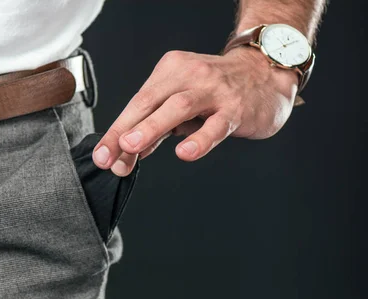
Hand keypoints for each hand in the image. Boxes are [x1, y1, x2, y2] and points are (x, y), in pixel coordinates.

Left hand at [92, 46, 299, 175]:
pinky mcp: (237, 109)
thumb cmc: (216, 91)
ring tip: (132, 147)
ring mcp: (214, 91)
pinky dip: (199, 139)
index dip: (117, 130)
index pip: (138, 103)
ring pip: (178, 107)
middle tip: (109, 155)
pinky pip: (216, 125)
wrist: (267, 73)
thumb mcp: (181, 103)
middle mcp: (189, 75)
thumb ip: (154, 127)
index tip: (103, 154)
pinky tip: (184, 152)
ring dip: (152, 128)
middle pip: (150, 102)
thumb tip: (124, 152)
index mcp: (170, 71)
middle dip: (125, 130)